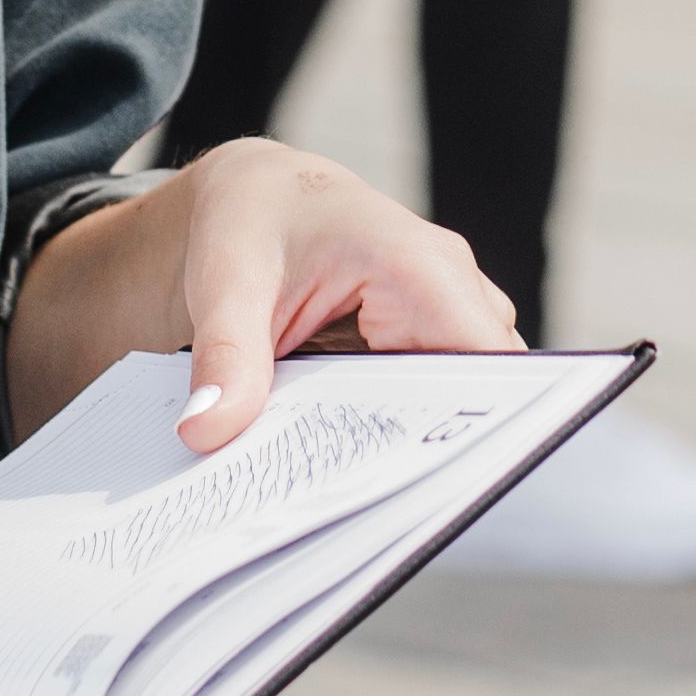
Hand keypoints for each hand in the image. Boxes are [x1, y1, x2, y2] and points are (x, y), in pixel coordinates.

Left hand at [11, 138, 521, 449]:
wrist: (255, 196)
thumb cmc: (253, 218)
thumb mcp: (226, 283)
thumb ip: (226, 357)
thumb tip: (206, 430)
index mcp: (419, 266)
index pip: (489, 360)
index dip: (483, 423)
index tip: (438, 484)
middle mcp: (450, 290)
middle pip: (481, 393)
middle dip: (433, 448)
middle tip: (365, 499)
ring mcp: (444, 317)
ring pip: (459, 401)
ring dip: (412, 441)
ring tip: (349, 484)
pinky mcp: (426, 342)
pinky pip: (429, 399)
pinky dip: (392, 429)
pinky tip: (346, 456)